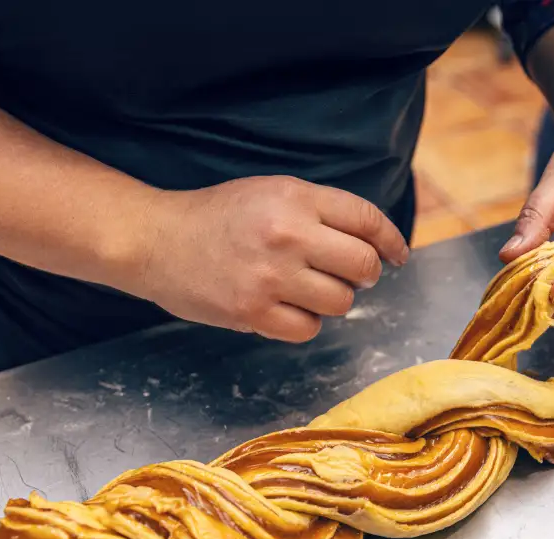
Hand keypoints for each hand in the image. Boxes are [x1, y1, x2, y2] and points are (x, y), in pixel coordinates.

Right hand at [134, 176, 408, 341]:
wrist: (156, 240)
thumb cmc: (216, 217)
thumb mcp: (269, 193)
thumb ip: (317, 211)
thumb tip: (372, 243)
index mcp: (295, 197)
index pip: (366, 219)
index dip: (391, 241)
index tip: (397, 256)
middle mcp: (288, 234)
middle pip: (362, 266)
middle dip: (364, 275)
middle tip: (349, 277)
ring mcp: (270, 276)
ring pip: (340, 301)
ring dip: (331, 300)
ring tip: (305, 290)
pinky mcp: (253, 312)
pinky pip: (308, 329)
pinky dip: (303, 323)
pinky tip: (284, 309)